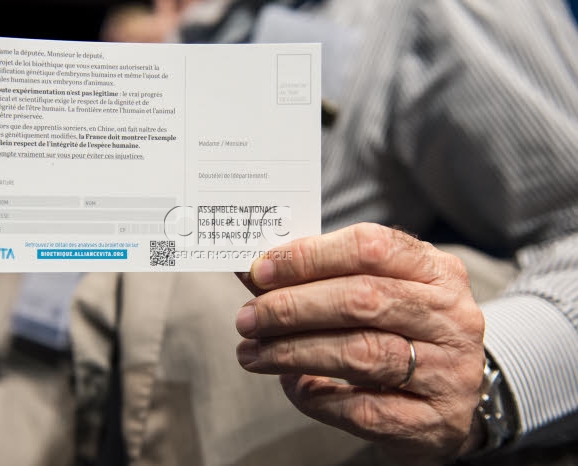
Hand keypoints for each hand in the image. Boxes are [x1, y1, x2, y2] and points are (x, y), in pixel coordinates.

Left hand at [235, 223, 485, 464]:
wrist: (450, 402)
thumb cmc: (402, 332)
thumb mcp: (378, 291)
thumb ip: (325, 278)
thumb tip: (254, 272)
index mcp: (436, 272)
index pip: (370, 247)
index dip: (309, 256)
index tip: (260, 270)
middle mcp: (450, 318)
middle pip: (362, 300)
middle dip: (292, 307)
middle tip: (248, 318)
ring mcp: (448, 372)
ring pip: (359, 354)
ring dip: (292, 352)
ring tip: (252, 354)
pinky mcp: (432, 422)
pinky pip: (361, 409)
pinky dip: (316, 396)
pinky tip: (291, 386)